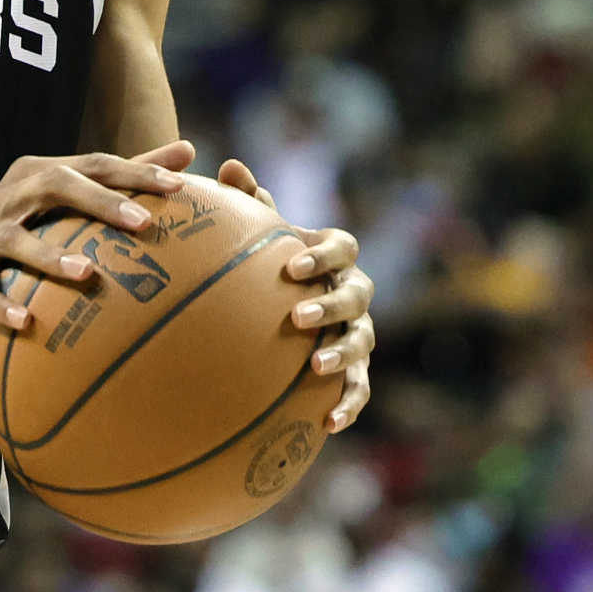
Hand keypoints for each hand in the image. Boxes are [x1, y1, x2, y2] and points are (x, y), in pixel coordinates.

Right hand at [0, 142, 195, 333]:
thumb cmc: (26, 230)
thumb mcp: (67, 199)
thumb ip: (125, 176)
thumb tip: (188, 150)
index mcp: (41, 173)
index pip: (94, 165)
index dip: (136, 173)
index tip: (179, 186)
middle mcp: (12, 195)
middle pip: (57, 185)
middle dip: (101, 201)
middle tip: (142, 222)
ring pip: (16, 239)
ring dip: (50, 256)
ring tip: (87, 274)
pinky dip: (1, 306)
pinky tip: (26, 322)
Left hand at [229, 159, 373, 435]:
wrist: (288, 310)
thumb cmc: (271, 268)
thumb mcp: (262, 238)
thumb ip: (249, 204)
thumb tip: (229, 167)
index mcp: (335, 257)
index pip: (342, 247)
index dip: (323, 255)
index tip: (293, 266)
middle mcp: (355, 293)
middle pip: (357, 295)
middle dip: (331, 304)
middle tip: (299, 316)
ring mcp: (359, 333)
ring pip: (363, 342)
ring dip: (344, 354)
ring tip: (317, 366)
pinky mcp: (356, 372)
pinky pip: (359, 390)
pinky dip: (349, 405)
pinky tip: (327, 424)